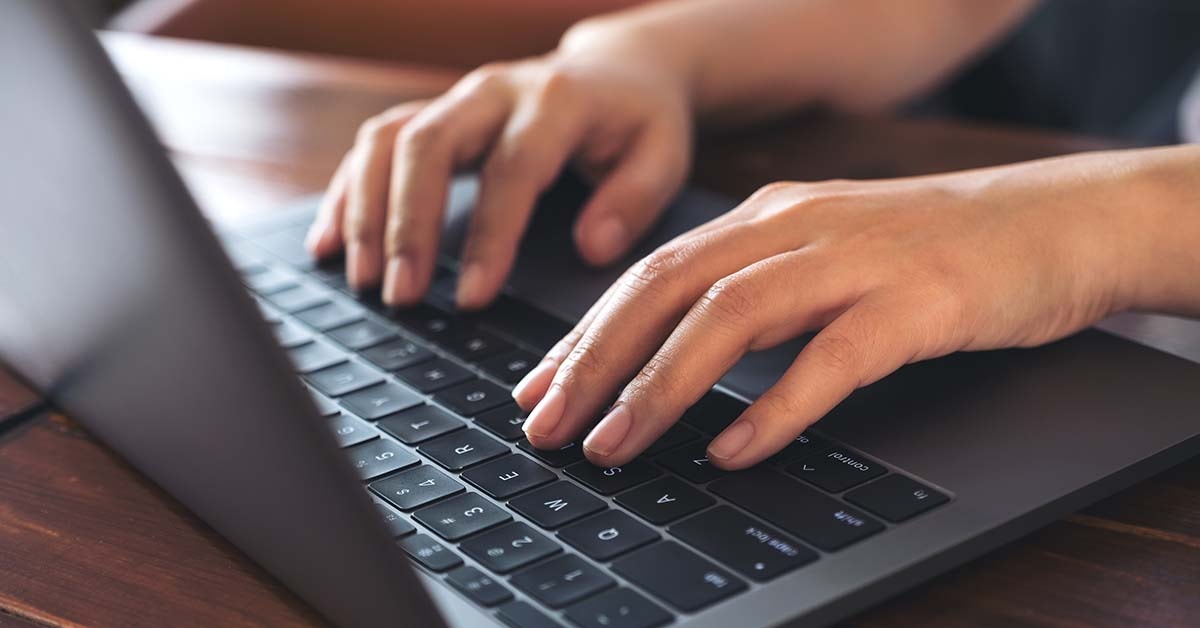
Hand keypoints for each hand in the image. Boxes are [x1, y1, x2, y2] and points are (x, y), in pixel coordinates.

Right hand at [304, 35, 692, 308]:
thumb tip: (591, 247)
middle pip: (429, 145)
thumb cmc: (639, 122)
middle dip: (407, 224)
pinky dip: (348, 194)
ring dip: (366, 210)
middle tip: (398, 296)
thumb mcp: (664, 155)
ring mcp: (457, 97)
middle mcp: (496, 90)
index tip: (472, 297)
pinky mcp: (434, 112)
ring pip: (389, 139)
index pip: (513, 168)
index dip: (489, 234)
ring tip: (361, 279)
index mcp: (557, 101)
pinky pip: (375, 144)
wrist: (616, 69)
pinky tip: (330, 244)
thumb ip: (635, 200)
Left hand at [512, 149, 1181, 469]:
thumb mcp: (822, 257)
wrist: (1059, 222)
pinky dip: (774, 406)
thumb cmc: (934, 251)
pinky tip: (733, 448)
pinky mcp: (917, 301)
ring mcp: (856, 259)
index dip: (585, 335)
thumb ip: (752, 297)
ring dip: (661, 386)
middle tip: (547, 427)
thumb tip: (673, 364)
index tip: (538, 390)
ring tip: (615, 445)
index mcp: (765, 218)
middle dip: (596, 364)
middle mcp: (795, 228)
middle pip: (667, 291)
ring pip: (730, 318)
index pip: (649, 274)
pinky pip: (831, 357)